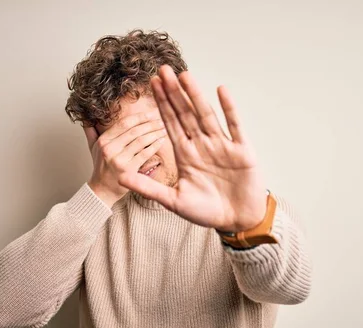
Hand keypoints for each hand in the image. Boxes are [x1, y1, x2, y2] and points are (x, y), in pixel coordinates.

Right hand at [85, 111, 167, 207]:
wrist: (102, 190)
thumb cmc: (101, 168)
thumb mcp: (92, 148)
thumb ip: (90, 131)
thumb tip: (87, 117)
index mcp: (103, 141)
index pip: (124, 124)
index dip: (140, 117)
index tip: (152, 113)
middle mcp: (109, 149)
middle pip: (134, 131)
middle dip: (150, 124)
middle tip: (162, 120)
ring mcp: (119, 160)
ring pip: (141, 141)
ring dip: (155, 133)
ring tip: (164, 129)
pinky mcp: (128, 170)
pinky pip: (145, 154)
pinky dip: (155, 146)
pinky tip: (161, 141)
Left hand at [118, 65, 267, 231]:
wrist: (237, 221)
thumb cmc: (206, 212)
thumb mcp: (174, 200)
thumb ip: (148, 187)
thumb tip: (120, 177)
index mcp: (185, 155)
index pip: (170, 124)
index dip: (161, 104)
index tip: (152, 85)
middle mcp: (202, 145)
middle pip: (185, 113)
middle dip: (173, 93)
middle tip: (162, 70)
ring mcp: (221, 146)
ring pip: (206, 115)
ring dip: (195, 95)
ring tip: (184, 75)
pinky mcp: (241, 150)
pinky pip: (234, 126)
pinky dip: (229, 109)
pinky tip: (221, 90)